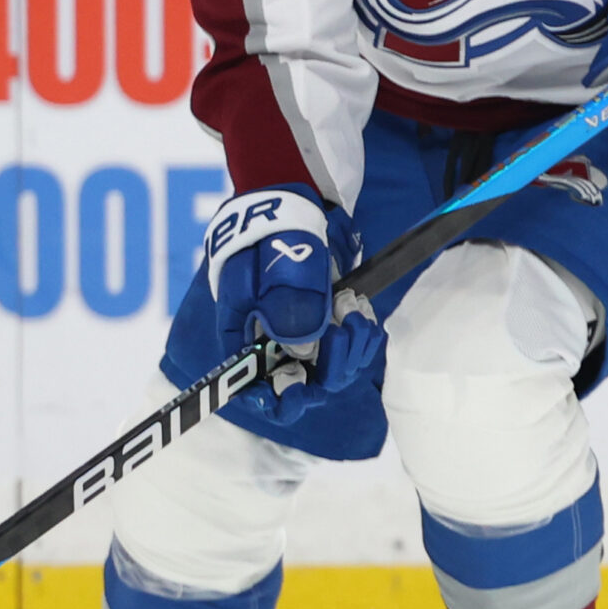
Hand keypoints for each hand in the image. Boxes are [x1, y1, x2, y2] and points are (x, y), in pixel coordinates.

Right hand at [203, 184, 384, 423]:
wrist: (289, 207)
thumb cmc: (268, 236)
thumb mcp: (270, 268)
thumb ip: (284, 309)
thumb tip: (304, 353)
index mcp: (246, 341)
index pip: (259, 392)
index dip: (281, 400)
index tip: (303, 386)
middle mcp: (275, 349)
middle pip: (306, 387)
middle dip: (331, 364)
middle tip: (341, 326)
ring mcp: (304, 339)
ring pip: (334, 371)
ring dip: (351, 346)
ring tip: (350, 306)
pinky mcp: (329, 327)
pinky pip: (351, 350)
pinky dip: (362, 335)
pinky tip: (360, 309)